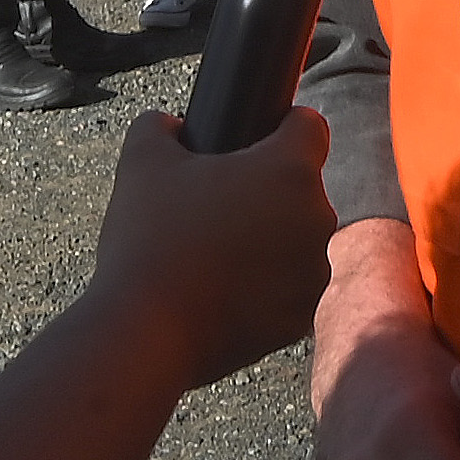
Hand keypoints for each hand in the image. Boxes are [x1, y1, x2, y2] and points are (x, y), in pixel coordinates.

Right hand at [88, 107, 333, 392]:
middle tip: (212, 204)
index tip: (251, 141)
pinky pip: (285, 289)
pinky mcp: (298, 320)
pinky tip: (218, 291)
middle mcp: (317, 220)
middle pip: (299, 188)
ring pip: (294, 241)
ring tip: (211, 253)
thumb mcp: (142, 161)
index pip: (309, 126)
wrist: (147, 334)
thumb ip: (161, 126)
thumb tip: (171, 127)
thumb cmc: (149, 240)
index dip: (280, 126)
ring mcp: (312, 275)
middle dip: (264, 190)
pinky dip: (261, 287)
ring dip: (266, 240)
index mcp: (290, 171)